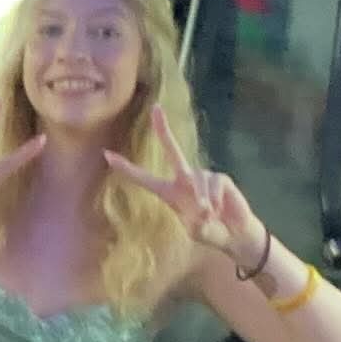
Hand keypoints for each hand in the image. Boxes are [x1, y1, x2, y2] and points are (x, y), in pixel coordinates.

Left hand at [104, 105, 262, 261]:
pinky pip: (214, 185)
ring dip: (204, 204)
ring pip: (198, 182)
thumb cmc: (209, 231)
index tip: (106, 154)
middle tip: (155, 107)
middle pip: (172, 150)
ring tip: (209, 215)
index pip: (143, 178)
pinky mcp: (220, 178)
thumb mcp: (197, 231)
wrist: (234, 234)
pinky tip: (220, 209)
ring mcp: (203, 175)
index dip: (126, 168)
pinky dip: (216, 201)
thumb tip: (203, 206)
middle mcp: (184, 179)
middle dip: (164, 129)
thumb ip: (197, 221)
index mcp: (168, 192)